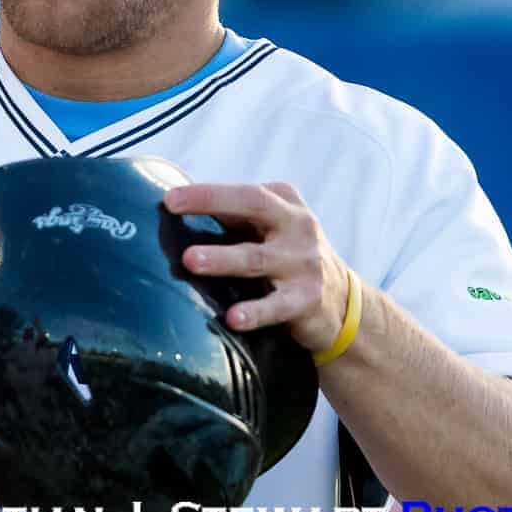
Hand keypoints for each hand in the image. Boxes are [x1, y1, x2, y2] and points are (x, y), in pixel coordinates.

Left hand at [163, 182, 356, 355]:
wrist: (342, 303)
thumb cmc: (285, 256)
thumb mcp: (270, 229)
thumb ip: (233, 217)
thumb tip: (171, 206)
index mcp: (284, 202)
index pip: (243, 192)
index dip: (206, 193)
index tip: (169, 198)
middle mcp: (297, 226)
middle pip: (254, 206)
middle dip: (212, 202)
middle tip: (173, 207)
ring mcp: (305, 262)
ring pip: (257, 258)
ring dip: (223, 259)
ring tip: (191, 260)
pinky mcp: (308, 299)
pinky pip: (277, 306)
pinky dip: (255, 312)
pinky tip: (233, 318)